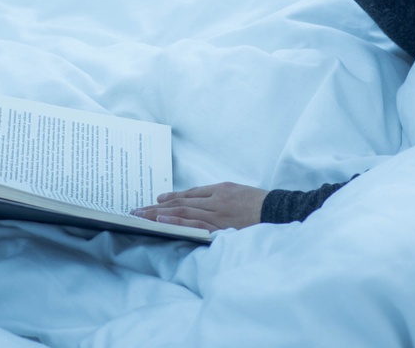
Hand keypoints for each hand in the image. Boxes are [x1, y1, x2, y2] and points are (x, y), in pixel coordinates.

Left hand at [131, 182, 267, 232]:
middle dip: (157, 207)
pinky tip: (163, 222)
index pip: (191, 194)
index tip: (155, 201)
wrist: (278, 211)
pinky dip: (178, 222)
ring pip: (183, 212)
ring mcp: (216, 213)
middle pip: (181, 202)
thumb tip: (200, 205)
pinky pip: (195, 224)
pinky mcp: (220, 226)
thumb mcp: (239, 193)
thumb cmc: (260, 204)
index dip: (172, 198)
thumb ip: (221, 197)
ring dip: (160, 214)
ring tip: (141, 216)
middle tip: (136, 211)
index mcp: (221, 189)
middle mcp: (216, 199)